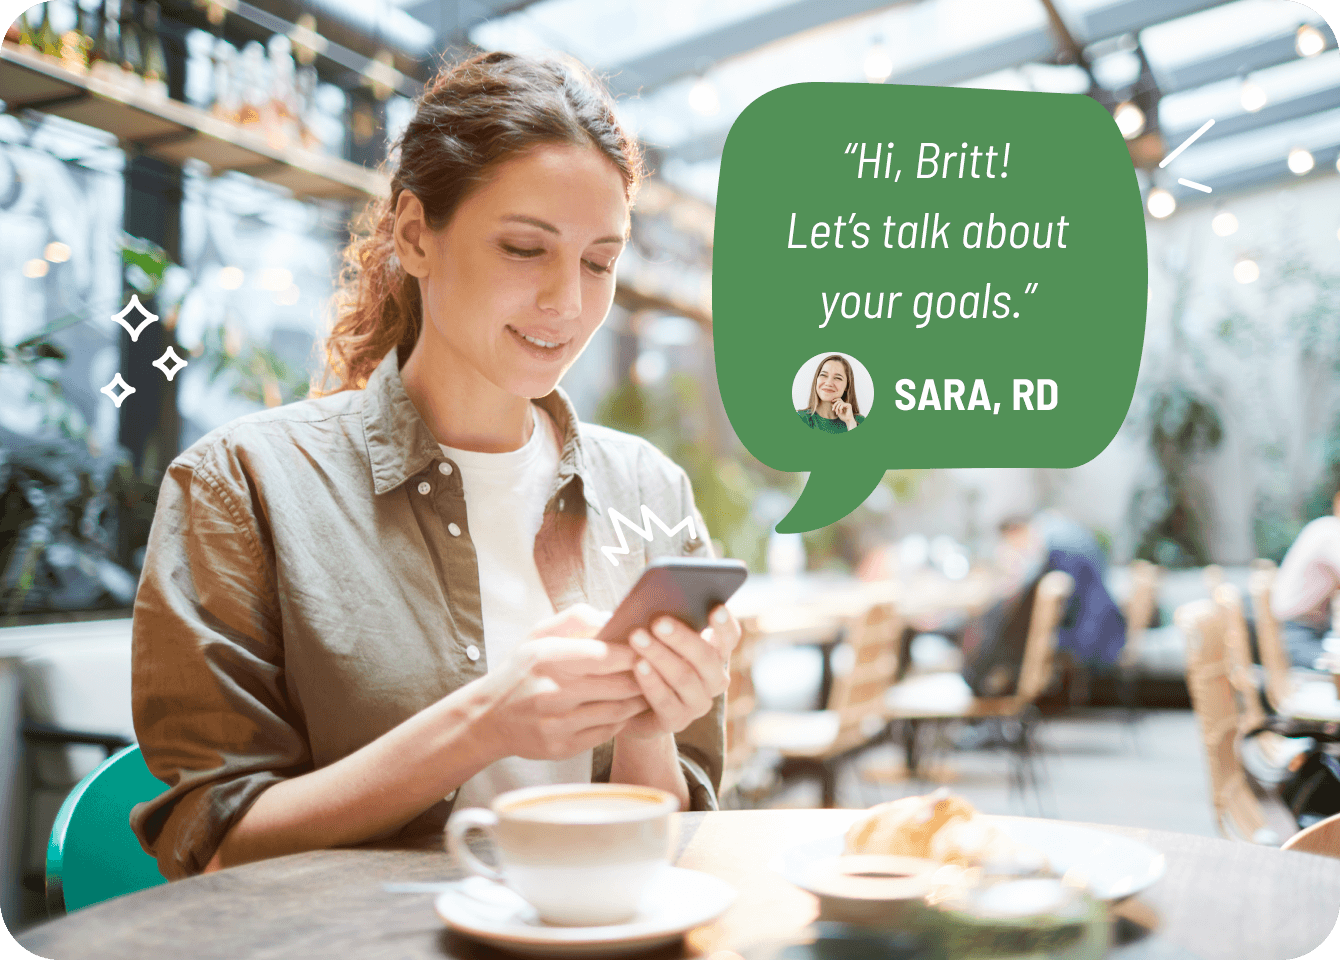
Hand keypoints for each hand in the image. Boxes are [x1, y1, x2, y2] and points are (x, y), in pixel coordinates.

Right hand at [475, 605, 645, 761]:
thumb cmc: (521, 671)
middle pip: (618, 685)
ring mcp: (556, 723)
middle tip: (657, 668)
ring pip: (617, 711)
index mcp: (545, 658)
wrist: (488, 718)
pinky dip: (621, 720)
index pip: (603, 655)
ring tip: (648, 687)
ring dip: (638, 699)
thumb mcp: (537, 636)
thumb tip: (611, 616)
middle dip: (643, 676)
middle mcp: (551, 692)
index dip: (632, 652)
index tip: (647, 646)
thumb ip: (574, 619)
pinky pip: (606, 733)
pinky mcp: (561, 747)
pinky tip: (624, 709)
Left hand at [620, 605, 742, 738]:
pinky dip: (651, 681)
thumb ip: (666, 625)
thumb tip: (654, 602)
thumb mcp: (659, 640)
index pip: (730, 638)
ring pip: (684, 677)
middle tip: (658, 621)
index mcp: (715, 654)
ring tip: (637, 638)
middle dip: (681, 637)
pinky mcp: (677, 722)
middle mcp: (714, 680)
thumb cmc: (648, 659)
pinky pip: (666, 701)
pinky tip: (638, 665)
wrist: (632, 706)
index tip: (716, 607)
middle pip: (706, 657)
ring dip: (660, 655)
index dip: (725, 624)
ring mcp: (698, 703)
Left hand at [832, 399, 856, 428]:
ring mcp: (847, 404)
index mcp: (843, 405)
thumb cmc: (843, 417)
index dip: (835, 399)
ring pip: (839, 403)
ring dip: (837, 408)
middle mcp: (845, 404)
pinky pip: (842, 405)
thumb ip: (835, 408)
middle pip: (838, 401)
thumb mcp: (837, 412)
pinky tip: (841, 412)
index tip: (831, 401)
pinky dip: (840, 409)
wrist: (847, 420)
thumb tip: (831, 403)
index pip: (839, 400)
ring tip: (837, 413)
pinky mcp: (849, 405)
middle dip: (834, 405)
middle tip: (833, 410)